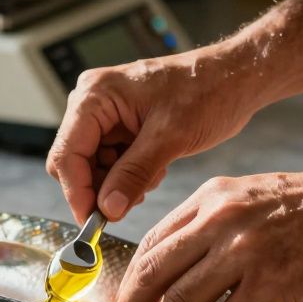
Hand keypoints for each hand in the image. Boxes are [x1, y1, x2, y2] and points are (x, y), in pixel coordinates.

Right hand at [45, 44, 267, 222]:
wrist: (235, 78)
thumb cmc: (207, 92)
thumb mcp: (170, 137)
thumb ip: (134, 174)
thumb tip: (107, 209)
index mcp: (95, 96)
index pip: (67, 153)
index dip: (77, 192)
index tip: (93, 223)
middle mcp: (92, 103)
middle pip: (74, 162)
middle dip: (99, 188)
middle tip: (126, 205)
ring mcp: (106, 114)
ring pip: (93, 166)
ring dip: (117, 183)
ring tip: (152, 176)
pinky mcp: (121, 125)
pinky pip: (111, 162)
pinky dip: (128, 175)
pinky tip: (155, 168)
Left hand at [112, 164, 302, 301]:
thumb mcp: (255, 196)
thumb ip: (217, 223)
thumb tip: (185, 264)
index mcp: (212, 197)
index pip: (152, 241)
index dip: (132, 279)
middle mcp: (220, 219)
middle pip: (153, 272)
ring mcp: (245, 249)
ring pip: (181, 301)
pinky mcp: (273, 279)